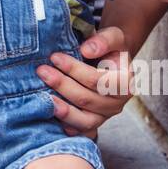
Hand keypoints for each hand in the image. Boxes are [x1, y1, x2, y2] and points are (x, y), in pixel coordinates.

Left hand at [37, 25, 135, 141]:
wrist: (111, 61)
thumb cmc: (111, 48)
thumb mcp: (113, 36)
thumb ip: (104, 40)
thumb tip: (87, 50)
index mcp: (126, 83)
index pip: (97, 80)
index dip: (74, 70)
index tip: (54, 56)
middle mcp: (118, 104)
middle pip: (87, 99)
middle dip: (62, 85)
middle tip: (41, 71)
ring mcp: (106, 116)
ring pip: (84, 120)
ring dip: (63, 110)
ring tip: (44, 98)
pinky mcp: (94, 124)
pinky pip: (81, 131)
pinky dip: (67, 126)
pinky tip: (51, 116)